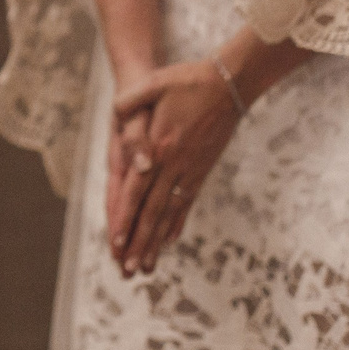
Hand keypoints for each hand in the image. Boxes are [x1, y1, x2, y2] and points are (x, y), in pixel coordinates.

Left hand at [107, 60, 240, 274]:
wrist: (230, 83)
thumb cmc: (188, 80)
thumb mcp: (154, 83)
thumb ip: (131, 101)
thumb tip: (118, 119)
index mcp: (160, 147)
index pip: (137, 189)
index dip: (126, 216)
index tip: (118, 242)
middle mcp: (175, 165)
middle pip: (152, 210)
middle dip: (139, 241)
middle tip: (128, 269)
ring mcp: (191, 170)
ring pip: (170, 213)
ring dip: (156, 240)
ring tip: (146, 266)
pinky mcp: (202, 170)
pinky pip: (187, 203)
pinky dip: (176, 223)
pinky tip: (169, 239)